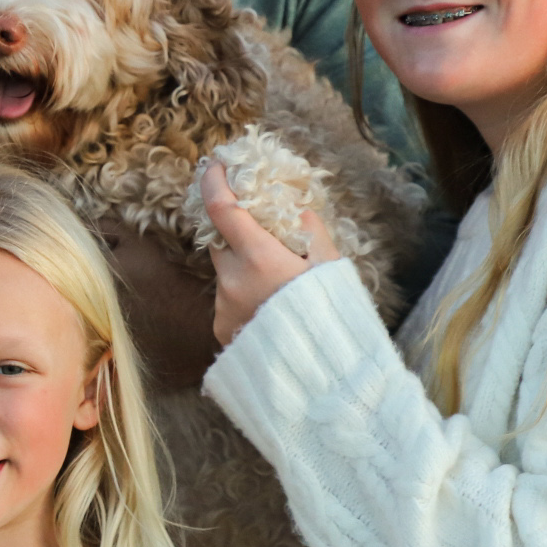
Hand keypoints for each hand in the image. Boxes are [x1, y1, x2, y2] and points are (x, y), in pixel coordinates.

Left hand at [199, 161, 342, 345]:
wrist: (320, 380)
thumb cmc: (332, 320)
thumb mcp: (333, 270)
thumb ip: (313, 234)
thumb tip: (298, 213)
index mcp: (258, 258)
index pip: (221, 209)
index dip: (213, 183)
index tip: (216, 166)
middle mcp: (232, 280)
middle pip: (220, 241)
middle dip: (236, 234)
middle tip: (263, 237)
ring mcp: (223, 308)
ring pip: (227, 275)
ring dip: (246, 272)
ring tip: (280, 290)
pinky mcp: (222, 332)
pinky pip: (230, 303)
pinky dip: (246, 300)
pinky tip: (272, 314)